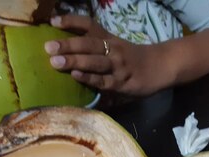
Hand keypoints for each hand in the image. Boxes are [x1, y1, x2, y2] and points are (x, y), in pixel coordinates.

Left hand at [44, 15, 170, 95]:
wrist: (160, 67)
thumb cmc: (133, 59)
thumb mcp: (116, 47)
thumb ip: (96, 47)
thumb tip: (68, 51)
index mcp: (109, 38)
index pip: (89, 25)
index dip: (72, 21)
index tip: (54, 21)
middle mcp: (112, 49)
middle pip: (88, 44)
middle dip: (67, 44)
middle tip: (47, 46)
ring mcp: (116, 66)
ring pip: (93, 61)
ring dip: (73, 60)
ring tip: (54, 61)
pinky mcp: (121, 83)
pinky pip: (102, 80)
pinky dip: (88, 78)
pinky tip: (75, 75)